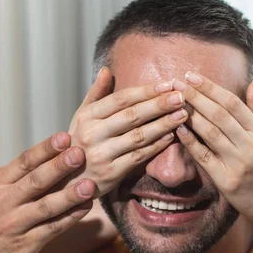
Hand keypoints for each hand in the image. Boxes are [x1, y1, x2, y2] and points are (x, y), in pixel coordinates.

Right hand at [0, 133, 94, 252]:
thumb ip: (17, 180)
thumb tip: (52, 156)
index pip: (24, 162)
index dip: (45, 149)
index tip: (65, 137)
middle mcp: (2, 202)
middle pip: (35, 180)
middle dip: (59, 166)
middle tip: (80, 153)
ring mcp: (13, 224)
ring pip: (46, 206)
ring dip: (69, 195)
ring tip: (89, 185)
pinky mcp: (25, 245)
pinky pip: (52, 228)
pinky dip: (70, 218)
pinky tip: (86, 208)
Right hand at [68, 67, 188, 196]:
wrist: (69, 182)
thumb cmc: (79, 144)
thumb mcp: (81, 117)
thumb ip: (96, 94)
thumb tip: (106, 69)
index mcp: (86, 116)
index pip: (121, 99)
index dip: (146, 91)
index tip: (167, 84)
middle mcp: (92, 134)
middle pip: (132, 116)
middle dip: (159, 105)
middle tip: (181, 97)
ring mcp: (102, 154)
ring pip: (139, 136)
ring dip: (163, 125)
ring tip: (182, 115)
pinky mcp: (111, 173)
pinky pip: (139, 156)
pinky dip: (157, 146)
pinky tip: (171, 136)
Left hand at [174, 72, 252, 226]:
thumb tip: (252, 83)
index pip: (232, 103)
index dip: (210, 88)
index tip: (191, 76)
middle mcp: (251, 145)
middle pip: (219, 114)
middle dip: (195, 97)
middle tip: (175, 83)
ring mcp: (238, 163)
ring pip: (210, 133)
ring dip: (190, 115)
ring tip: (174, 102)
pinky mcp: (226, 180)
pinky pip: (204, 157)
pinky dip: (190, 142)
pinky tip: (178, 129)